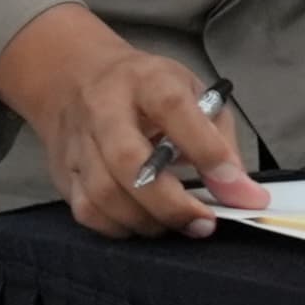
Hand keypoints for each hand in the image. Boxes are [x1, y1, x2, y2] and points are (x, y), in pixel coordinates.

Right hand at [0, 5, 264, 239]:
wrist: (75, 77)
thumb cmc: (146, 88)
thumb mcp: (191, 91)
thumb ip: (218, 137)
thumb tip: (241, 191)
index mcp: (147, 80)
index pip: (174, 109)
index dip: (206, 149)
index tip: (236, 186)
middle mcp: (105, 109)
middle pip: (128, 160)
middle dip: (170, 202)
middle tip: (203, 224)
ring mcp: (78, 143)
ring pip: (103, 193)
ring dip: (147, 220)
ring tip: (178, 225)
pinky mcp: (63, 172)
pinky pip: (87, 211)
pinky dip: (119, 227)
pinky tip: (144, 224)